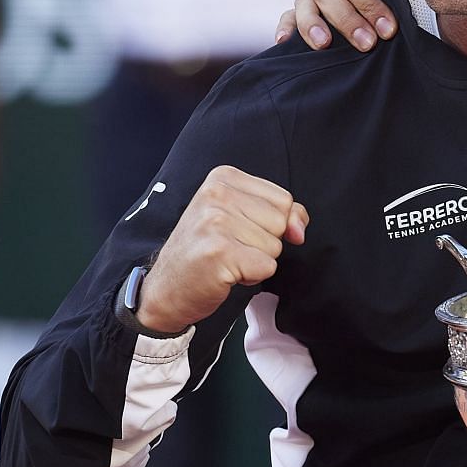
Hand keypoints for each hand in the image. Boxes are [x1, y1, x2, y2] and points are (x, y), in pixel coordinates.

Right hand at [137, 166, 308, 333]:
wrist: (166, 288)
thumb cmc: (206, 252)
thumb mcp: (242, 218)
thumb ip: (282, 214)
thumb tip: (299, 230)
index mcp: (223, 177)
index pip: (283, 200)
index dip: (271, 224)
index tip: (239, 231)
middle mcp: (216, 194)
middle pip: (281, 222)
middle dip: (264, 243)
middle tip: (230, 248)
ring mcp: (215, 222)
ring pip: (275, 247)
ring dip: (256, 261)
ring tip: (226, 260)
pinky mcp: (219, 252)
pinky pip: (266, 267)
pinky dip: (251, 276)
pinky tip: (225, 273)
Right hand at [275, 0, 412, 50]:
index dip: (368, 4)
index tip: (388, 30)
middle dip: (347, 20)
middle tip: (368, 44)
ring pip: (306, 1)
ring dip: (313, 24)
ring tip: (324, 45)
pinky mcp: (311, 10)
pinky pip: (291, 14)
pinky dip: (287, 26)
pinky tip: (284, 42)